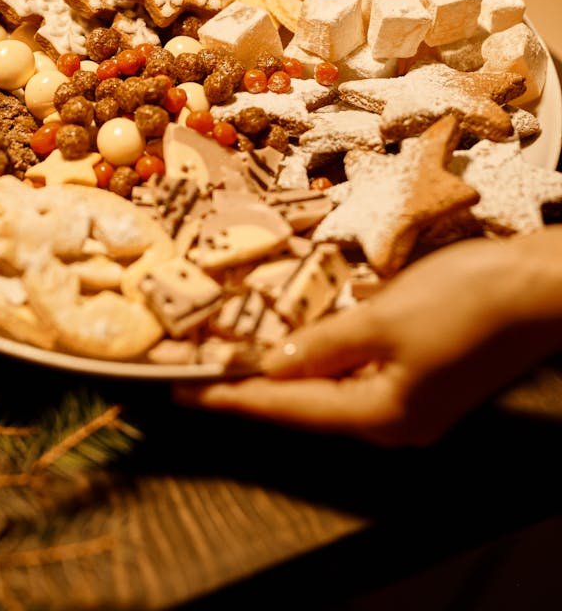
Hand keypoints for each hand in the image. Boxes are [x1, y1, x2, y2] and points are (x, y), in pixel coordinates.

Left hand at [174, 236, 561, 445]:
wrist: (537, 288)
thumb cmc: (461, 298)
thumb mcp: (382, 318)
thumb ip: (322, 344)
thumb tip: (270, 368)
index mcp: (381, 414)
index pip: (289, 408)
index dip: (234, 396)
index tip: (183, 389)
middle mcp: (393, 422)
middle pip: (306, 407)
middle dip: (252, 388)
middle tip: (199, 372)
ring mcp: (411, 404)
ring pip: (329, 391)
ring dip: (283, 372)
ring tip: (234, 358)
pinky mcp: (423, 377)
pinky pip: (355, 375)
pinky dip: (320, 359)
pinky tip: (296, 344)